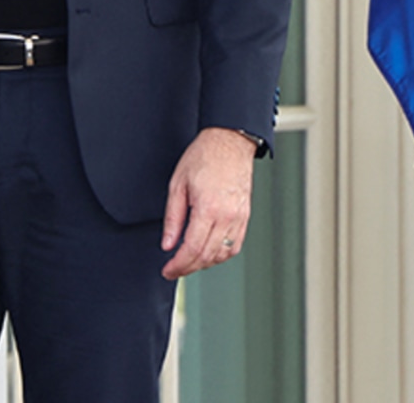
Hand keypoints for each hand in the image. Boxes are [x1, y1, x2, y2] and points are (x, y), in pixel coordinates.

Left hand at [160, 126, 256, 278]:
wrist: (229, 143)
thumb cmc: (202, 158)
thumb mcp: (177, 184)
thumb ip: (173, 218)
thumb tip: (167, 244)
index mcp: (208, 209)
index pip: (192, 248)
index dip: (178, 264)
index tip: (168, 270)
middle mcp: (228, 217)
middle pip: (207, 256)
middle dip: (188, 267)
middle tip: (173, 270)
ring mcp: (239, 219)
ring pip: (223, 254)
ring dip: (204, 263)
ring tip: (188, 263)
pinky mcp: (245, 217)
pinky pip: (235, 246)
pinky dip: (220, 255)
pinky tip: (208, 254)